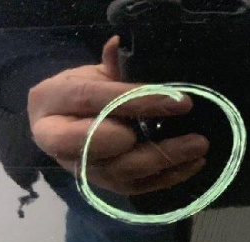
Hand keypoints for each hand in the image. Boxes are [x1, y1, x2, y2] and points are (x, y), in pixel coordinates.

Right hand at [28, 36, 208, 194]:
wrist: (59, 125)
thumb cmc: (77, 94)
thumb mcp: (88, 74)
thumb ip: (108, 66)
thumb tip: (120, 46)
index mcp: (50, 105)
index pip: (93, 100)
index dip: (136, 101)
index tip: (176, 101)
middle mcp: (59, 144)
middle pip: (110, 147)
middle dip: (154, 143)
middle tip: (195, 138)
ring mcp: (82, 170)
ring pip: (125, 172)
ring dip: (167, 163)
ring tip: (199, 150)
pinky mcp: (104, 186)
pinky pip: (137, 187)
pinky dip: (167, 178)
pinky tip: (193, 165)